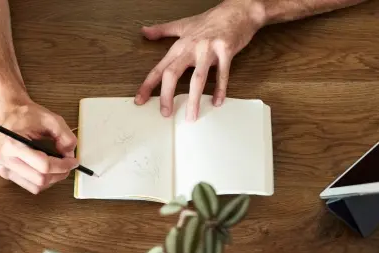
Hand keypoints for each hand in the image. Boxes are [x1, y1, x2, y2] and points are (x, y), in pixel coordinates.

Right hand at [0, 101, 77, 193]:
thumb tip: (69, 154)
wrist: (10, 116)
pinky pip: (30, 186)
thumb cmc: (26, 116)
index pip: (43, 166)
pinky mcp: (5, 173)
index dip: (63, 166)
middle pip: (40, 179)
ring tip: (58, 166)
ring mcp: (3, 168)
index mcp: (13, 144)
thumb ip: (64, 135)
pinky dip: (43, 181)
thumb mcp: (50, 118)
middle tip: (68, 164)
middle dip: (59, 173)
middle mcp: (5, 159)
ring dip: (52, 179)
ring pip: (36, 186)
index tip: (73, 162)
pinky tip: (47, 169)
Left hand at [135, 0, 264, 120]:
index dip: (148, 85)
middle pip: (173, 74)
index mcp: (180, 45)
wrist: (238, 10)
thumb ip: (162, 30)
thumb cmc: (211, 19)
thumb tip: (144, 31)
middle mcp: (192, 48)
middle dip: (167, 95)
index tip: (140, 100)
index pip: (159, 68)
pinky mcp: (226, 50)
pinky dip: (220, 89)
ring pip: (198, 78)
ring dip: (194, 100)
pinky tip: (217, 102)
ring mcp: (209, 49)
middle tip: (166, 113)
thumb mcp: (183, 24)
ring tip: (191, 116)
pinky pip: (222, 74)